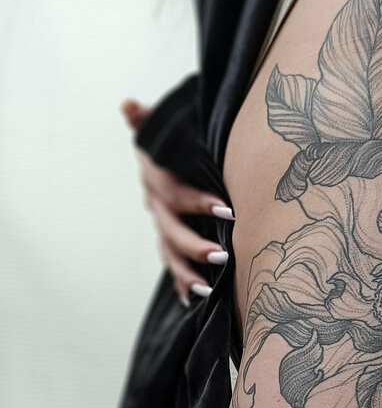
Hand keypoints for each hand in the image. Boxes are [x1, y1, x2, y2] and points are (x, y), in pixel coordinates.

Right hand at [121, 99, 233, 307]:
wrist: (165, 148)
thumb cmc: (174, 137)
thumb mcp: (166, 125)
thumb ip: (149, 120)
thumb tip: (128, 107)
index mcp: (155, 177)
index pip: (174, 193)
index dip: (197, 202)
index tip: (227, 211)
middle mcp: (154, 203)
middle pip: (170, 230)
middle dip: (195, 245)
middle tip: (223, 256)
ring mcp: (160, 223)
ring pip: (168, 253)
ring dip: (187, 272)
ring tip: (208, 288)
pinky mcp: (168, 239)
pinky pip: (172, 264)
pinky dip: (181, 283)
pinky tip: (193, 300)